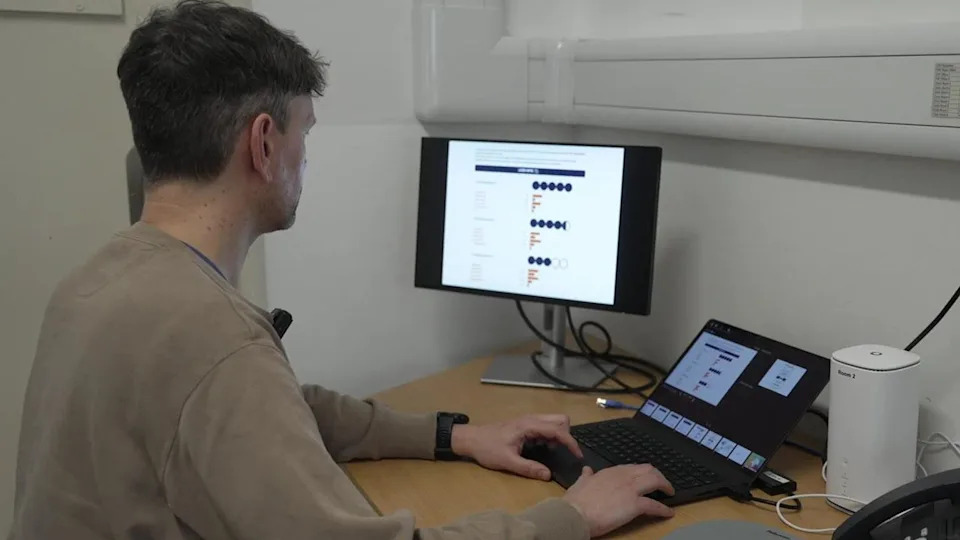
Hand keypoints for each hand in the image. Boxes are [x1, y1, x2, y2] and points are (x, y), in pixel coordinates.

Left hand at [451, 414, 581, 480]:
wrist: (471, 439)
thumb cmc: (487, 448)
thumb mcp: (507, 461)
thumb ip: (528, 468)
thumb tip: (548, 475)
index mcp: (528, 425)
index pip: (558, 430)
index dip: (571, 442)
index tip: (578, 455)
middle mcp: (531, 419)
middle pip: (560, 419)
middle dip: (566, 435)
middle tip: (560, 452)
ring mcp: (528, 420)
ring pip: (553, 421)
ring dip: (557, 435)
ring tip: (549, 451)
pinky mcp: (525, 424)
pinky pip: (545, 426)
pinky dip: (550, 435)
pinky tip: (541, 448)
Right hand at [563, 465, 674, 537]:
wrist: (576, 514)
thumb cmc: (576, 501)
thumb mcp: (580, 483)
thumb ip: (586, 476)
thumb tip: (586, 469)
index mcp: (610, 472)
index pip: (631, 467)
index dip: (641, 472)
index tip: (644, 477)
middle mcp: (623, 477)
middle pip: (648, 469)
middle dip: (658, 475)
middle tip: (662, 483)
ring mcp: (630, 490)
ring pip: (655, 481)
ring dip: (665, 486)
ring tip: (669, 492)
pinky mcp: (635, 505)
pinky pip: (655, 505)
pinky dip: (664, 509)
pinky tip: (669, 513)